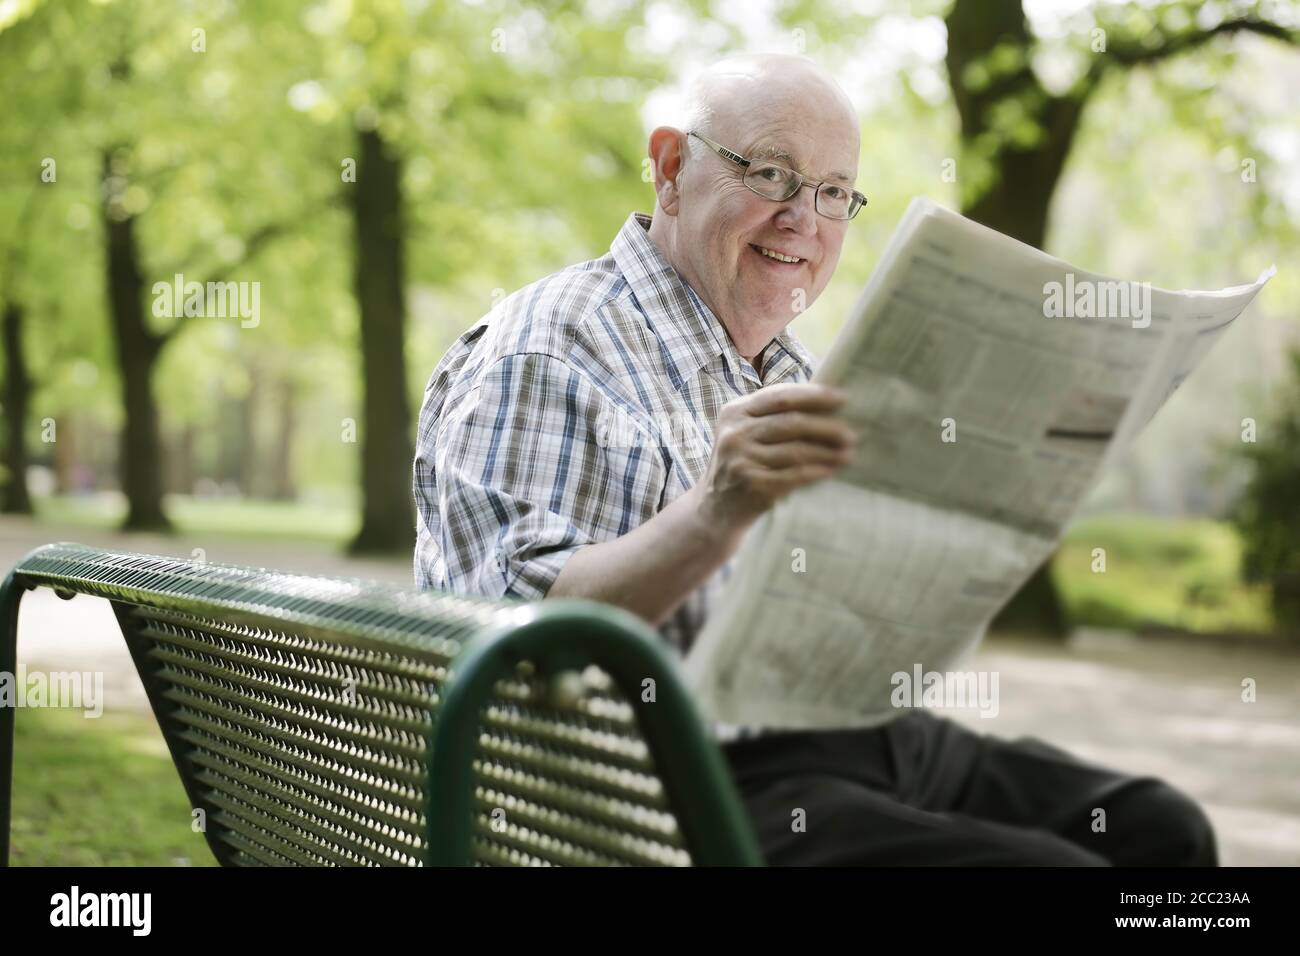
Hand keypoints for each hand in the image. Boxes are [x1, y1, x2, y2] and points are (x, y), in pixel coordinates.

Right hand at [696, 382, 856, 536]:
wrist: (715, 510)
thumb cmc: (741, 464)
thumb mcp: (745, 434)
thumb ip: (773, 416)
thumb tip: (826, 402)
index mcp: (734, 412)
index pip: (780, 397)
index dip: (814, 396)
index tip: (843, 399)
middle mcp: (735, 434)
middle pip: (791, 423)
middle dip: (827, 427)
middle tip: (852, 434)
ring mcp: (741, 460)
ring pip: (796, 451)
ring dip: (827, 453)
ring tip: (849, 454)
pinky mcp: (752, 485)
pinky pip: (794, 475)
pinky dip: (816, 472)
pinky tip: (830, 471)